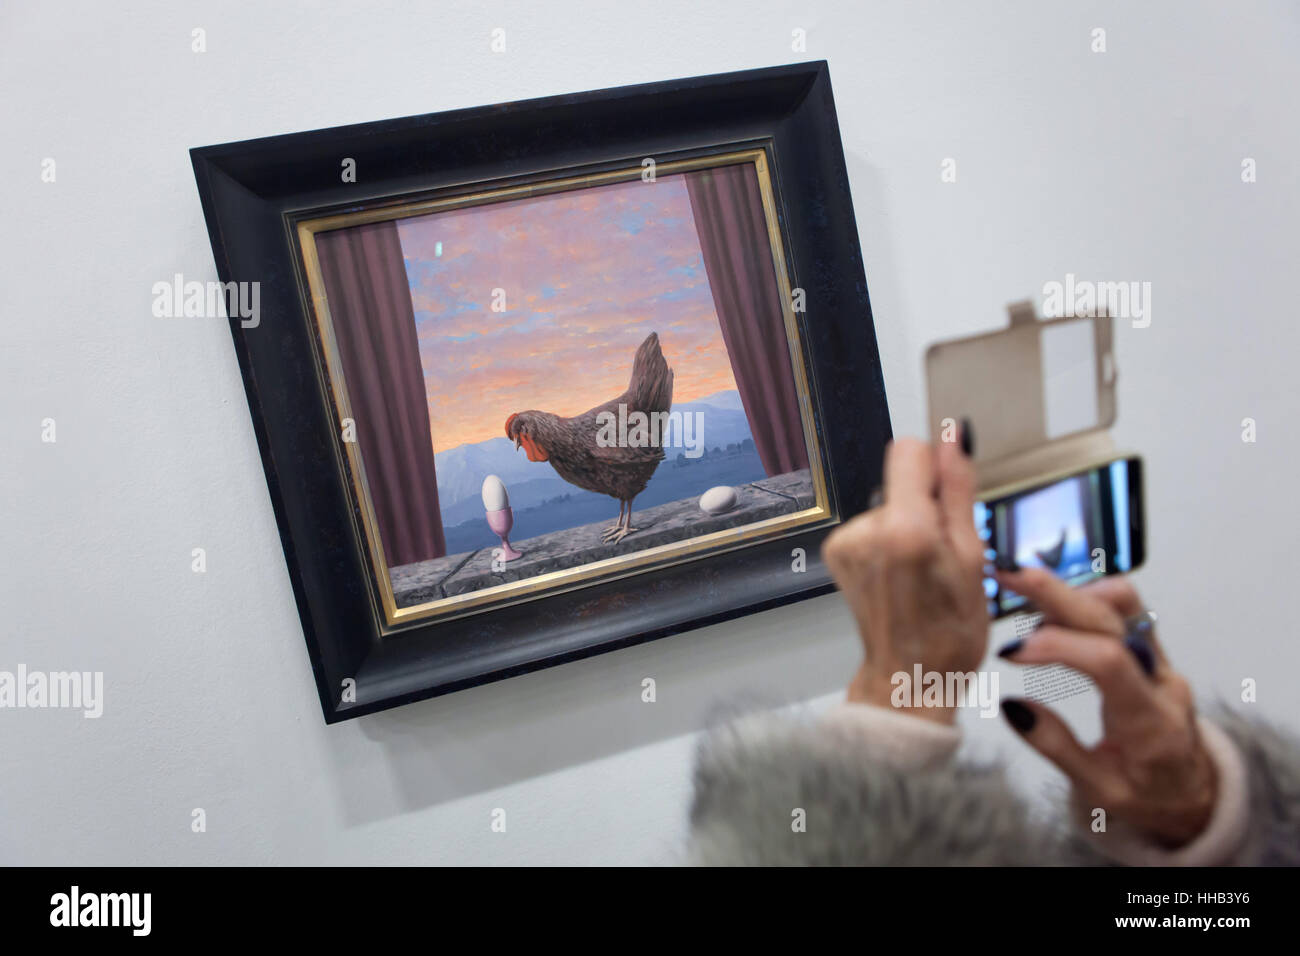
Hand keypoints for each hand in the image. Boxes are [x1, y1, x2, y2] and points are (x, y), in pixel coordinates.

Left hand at [822, 437, 987, 723]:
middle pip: (900, 480)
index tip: (949, 498)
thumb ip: (957, 490)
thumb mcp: (972, 557)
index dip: (935, 468)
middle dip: (927, 505)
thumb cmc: (949, 632)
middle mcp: (865, 531)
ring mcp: (845, 543)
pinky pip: (872, 526)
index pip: (909, 450)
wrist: (910, 676)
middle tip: (943, 554)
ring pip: (888, 504)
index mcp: (904, 530)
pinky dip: (890, 543)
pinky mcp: (837, 552)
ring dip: (909, 527)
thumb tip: (951, 437)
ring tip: (923, 571)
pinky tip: (902, 576)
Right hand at [996, 570, 1216, 846]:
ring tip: (1025, 594)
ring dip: (1073, 589)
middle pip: (1113, 618)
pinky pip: (1123, 607)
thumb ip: (1057, 746)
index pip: (1108, 663)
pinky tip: (1051, 607)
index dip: (1057, 647)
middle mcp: (1162, 681)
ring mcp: (1161, 660)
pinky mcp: (1151, 649)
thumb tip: (1011, 705)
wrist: (1192, 795)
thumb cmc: (1147, 796)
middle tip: (1007, 575)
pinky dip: (1084, 595)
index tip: (1012, 652)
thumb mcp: (1099, 791)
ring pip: (1125, 602)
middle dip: (1056, 592)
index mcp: (1151, 723)